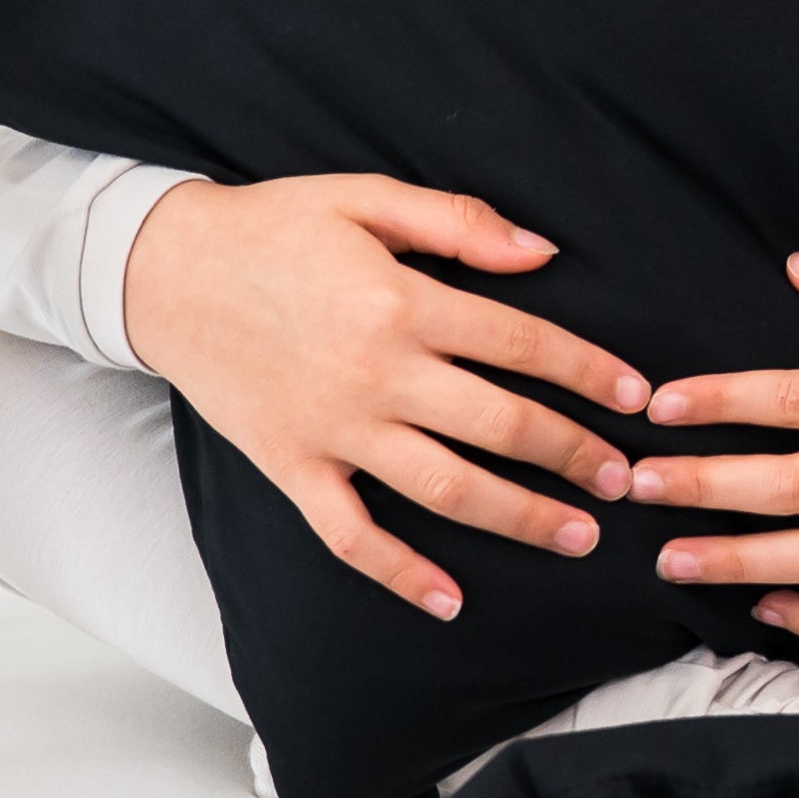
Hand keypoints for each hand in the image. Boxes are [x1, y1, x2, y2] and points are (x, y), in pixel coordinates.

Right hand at [122, 174, 646, 620]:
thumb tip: (544, 253)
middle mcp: (375, 373)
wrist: (161, 270)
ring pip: (443, 488)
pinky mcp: (292, 467)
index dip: (590, 373)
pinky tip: (450, 600)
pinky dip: (400, 573)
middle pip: (500, 425)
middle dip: (574, 456)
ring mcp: (333, 429)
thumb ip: (458, 223)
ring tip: (577, 537)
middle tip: (625, 479)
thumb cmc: (273, 226)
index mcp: (402, 301)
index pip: (522, 345)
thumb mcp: (366, 197)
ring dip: (518, 517)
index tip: (638, 399)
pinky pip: (351, 535)